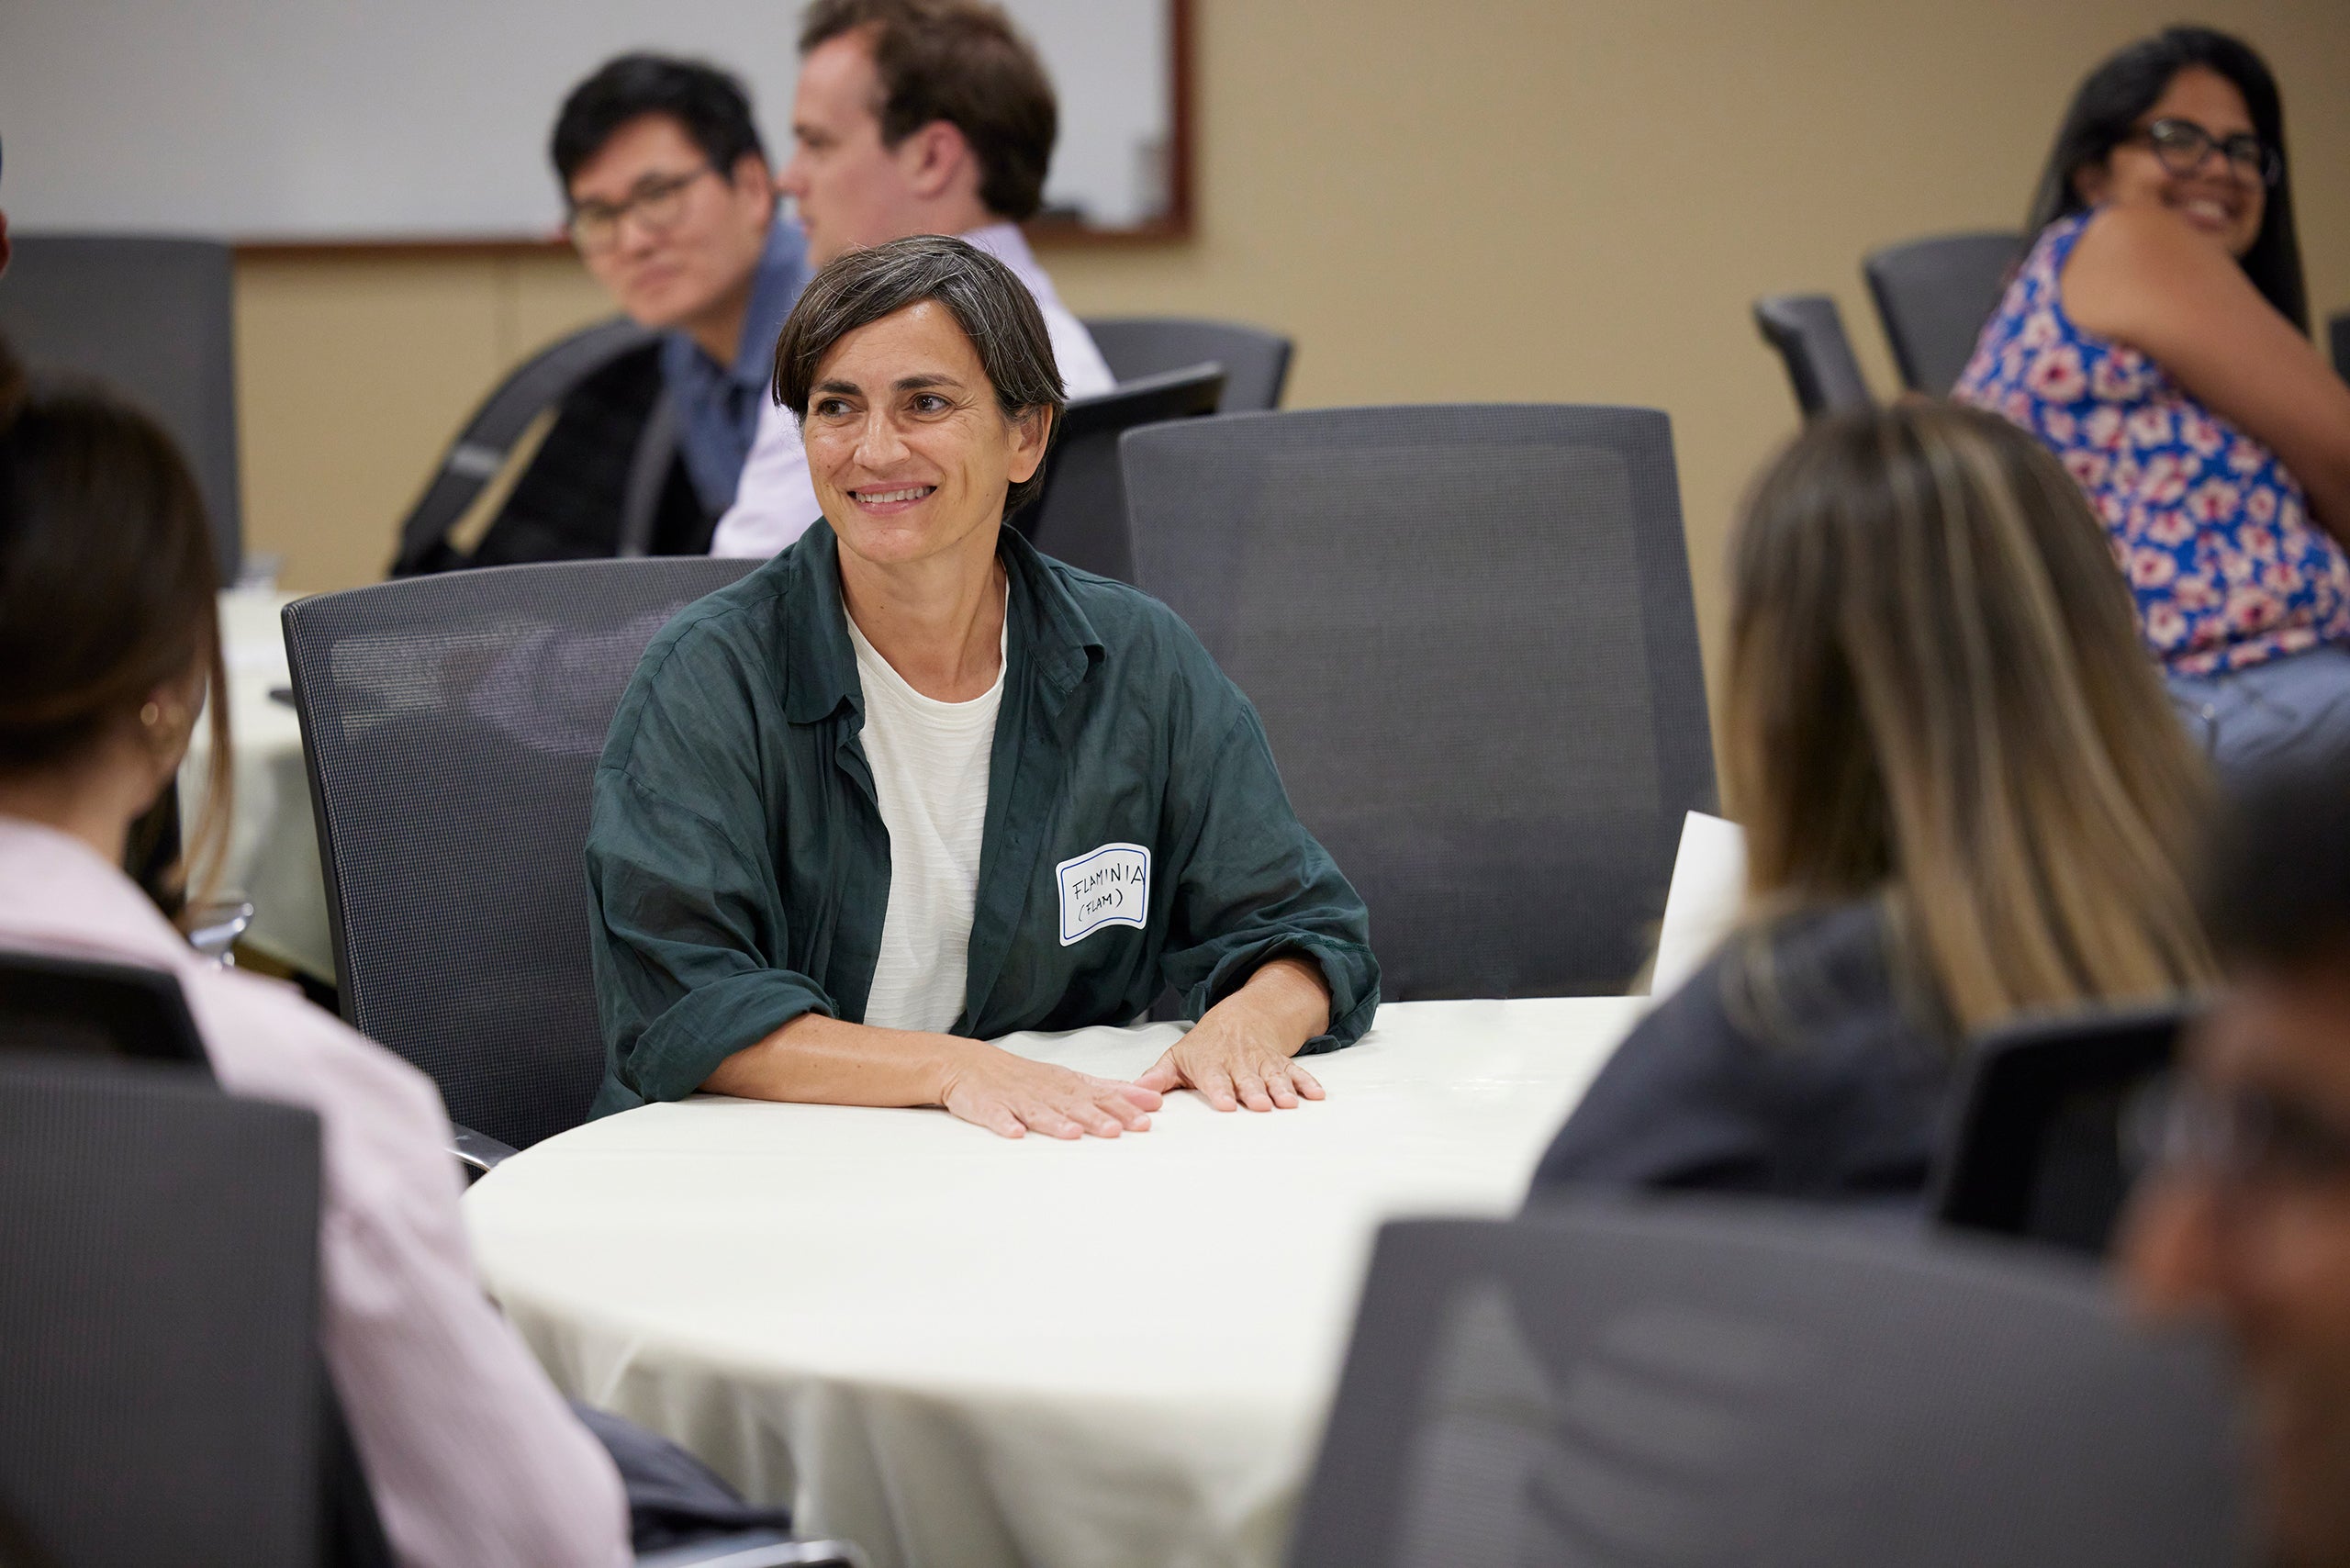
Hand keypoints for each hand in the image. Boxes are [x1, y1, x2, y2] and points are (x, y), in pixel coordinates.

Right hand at [938, 1041, 1160, 1140]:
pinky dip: (1005, 1124)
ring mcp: (1015, 1099)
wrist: (968, 1064)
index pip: (1099, 1094)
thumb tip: (1150, 1097)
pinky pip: (996, 1116)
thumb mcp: (1068, 1079)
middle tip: (1118, 1129)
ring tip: (1073, 1133)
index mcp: (1065, 1084)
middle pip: (1073, 1104)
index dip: (1123, 1106)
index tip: (1147, 1116)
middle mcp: (1045, 1090)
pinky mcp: (987, 1107)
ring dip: (1056, 1122)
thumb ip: (1109, 1089)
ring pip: (1039, 1111)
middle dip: (1097, 1116)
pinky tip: (1015, 1133)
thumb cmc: (1023, 1077)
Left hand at [1137, 957, 1330, 1111]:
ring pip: (1274, 1077)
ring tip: (1288, 1104)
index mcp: (1212, 1064)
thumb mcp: (1177, 1057)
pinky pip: (1297, 1072)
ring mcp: (1262, 1064)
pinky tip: (1317, 1095)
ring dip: (1282, 1090)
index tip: (1224, 1104)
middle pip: (1247, 1080)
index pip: (1215, 1079)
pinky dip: (1308, 1083)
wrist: (1239, 1018)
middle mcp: (1239, 1064)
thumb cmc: (1204, 1047)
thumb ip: (1158, 1077)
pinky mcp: (1281, 1064)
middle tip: (1261, 1106)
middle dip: (1254, 1092)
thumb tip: (1137, 1093)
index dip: (1220, 1091)